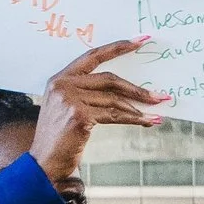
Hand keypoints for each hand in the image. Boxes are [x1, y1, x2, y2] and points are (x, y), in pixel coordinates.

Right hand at [31, 39, 169, 184]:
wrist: (43, 163)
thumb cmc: (58, 140)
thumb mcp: (67, 110)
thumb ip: (86, 96)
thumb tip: (125, 94)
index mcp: (59, 79)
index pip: (92, 56)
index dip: (117, 48)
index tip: (139, 41)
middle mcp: (63, 85)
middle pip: (109, 79)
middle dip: (137, 88)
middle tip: (159, 94)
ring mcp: (70, 100)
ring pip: (114, 99)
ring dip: (139, 107)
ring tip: (157, 111)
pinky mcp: (79, 116)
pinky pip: (114, 115)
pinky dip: (134, 119)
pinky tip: (148, 121)